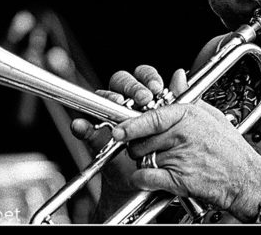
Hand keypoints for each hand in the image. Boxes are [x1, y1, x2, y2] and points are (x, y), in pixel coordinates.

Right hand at [69, 65, 189, 217]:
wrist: (147, 184)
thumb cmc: (162, 151)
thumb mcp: (174, 125)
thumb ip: (178, 100)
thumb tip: (179, 75)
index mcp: (145, 97)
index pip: (142, 76)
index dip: (148, 77)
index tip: (156, 87)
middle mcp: (126, 103)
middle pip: (121, 81)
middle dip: (132, 86)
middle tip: (144, 98)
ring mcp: (110, 118)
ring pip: (103, 98)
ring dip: (110, 98)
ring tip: (119, 103)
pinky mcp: (97, 137)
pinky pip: (85, 129)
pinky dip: (82, 126)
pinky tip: (81, 125)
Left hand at [109, 69, 260, 221]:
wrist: (244, 177)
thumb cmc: (229, 148)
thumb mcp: (210, 114)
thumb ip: (188, 96)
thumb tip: (177, 77)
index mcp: (187, 116)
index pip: (151, 117)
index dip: (131, 124)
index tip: (119, 129)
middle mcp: (182, 135)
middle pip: (141, 140)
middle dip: (140, 145)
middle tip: (151, 147)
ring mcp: (179, 157)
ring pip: (142, 159)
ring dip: (144, 162)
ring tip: (162, 160)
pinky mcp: (177, 180)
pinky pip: (146, 177)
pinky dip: (142, 179)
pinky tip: (150, 177)